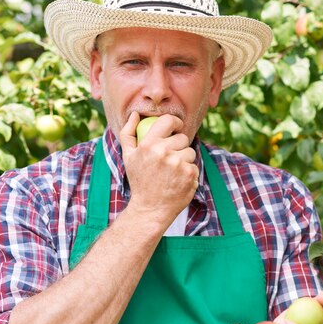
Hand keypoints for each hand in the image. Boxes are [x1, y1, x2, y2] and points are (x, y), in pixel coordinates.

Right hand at [119, 111, 198, 226]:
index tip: (176, 128)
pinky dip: (188, 173)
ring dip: (184, 160)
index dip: (175, 123)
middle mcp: (164, 152)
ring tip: (172, 172)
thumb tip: (135, 114)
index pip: (169, 121)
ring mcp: (178, 164)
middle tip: (170, 159)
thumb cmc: (139, 181)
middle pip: (182, 138)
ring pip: (190, 152)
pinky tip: (177, 181)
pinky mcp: (190, 175)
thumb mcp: (128, 157)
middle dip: (178, 146)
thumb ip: (128, 133)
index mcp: (148, 145)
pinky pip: (194, 166)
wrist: (150, 209)